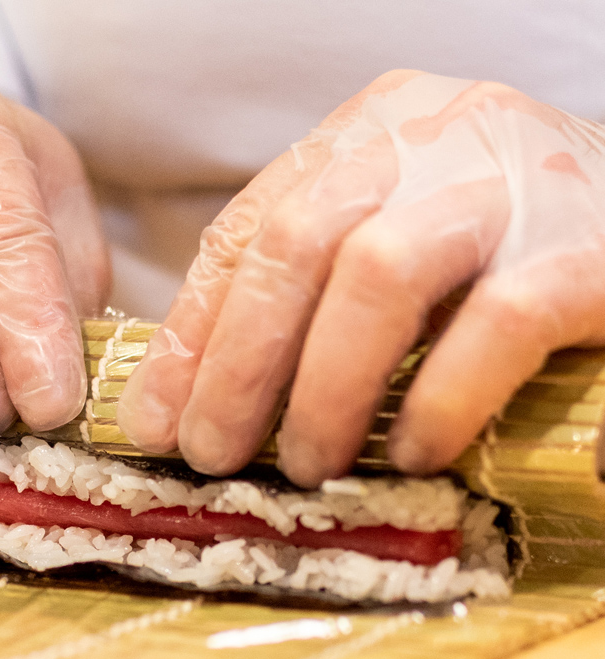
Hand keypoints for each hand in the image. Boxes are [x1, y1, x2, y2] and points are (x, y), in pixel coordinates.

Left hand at [117, 70, 604, 485]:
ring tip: (306, 466)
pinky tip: (412, 454)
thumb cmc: (498, 251)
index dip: (191, 335)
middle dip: (239, 365)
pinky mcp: (589, 255)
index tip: (154, 421)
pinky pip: (498, 326)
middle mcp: (433, 139)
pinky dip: (440, 400)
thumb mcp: (386, 245)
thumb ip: (303, 293)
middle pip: (300, 244)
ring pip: (382, 274)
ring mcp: (513, 187)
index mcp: (369, 136)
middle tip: (212, 455)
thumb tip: (186, 399)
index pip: (251, 231)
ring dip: (327, 388)